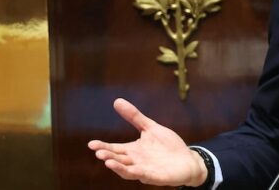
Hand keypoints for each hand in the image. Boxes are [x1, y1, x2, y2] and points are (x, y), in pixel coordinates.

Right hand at [88, 98, 206, 186]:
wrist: (187, 159)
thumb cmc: (167, 146)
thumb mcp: (150, 128)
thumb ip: (134, 117)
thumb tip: (117, 101)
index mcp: (133, 150)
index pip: (115, 149)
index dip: (103, 147)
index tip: (91, 143)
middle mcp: (136, 161)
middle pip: (118, 160)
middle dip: (108, 156)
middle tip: (98, 152)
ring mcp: (145, 170)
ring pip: (128, 171)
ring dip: (118, 167)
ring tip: (108, 162)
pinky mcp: (157, 177)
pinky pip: (146, 176)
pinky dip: (138, 173)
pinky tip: (134, 170)